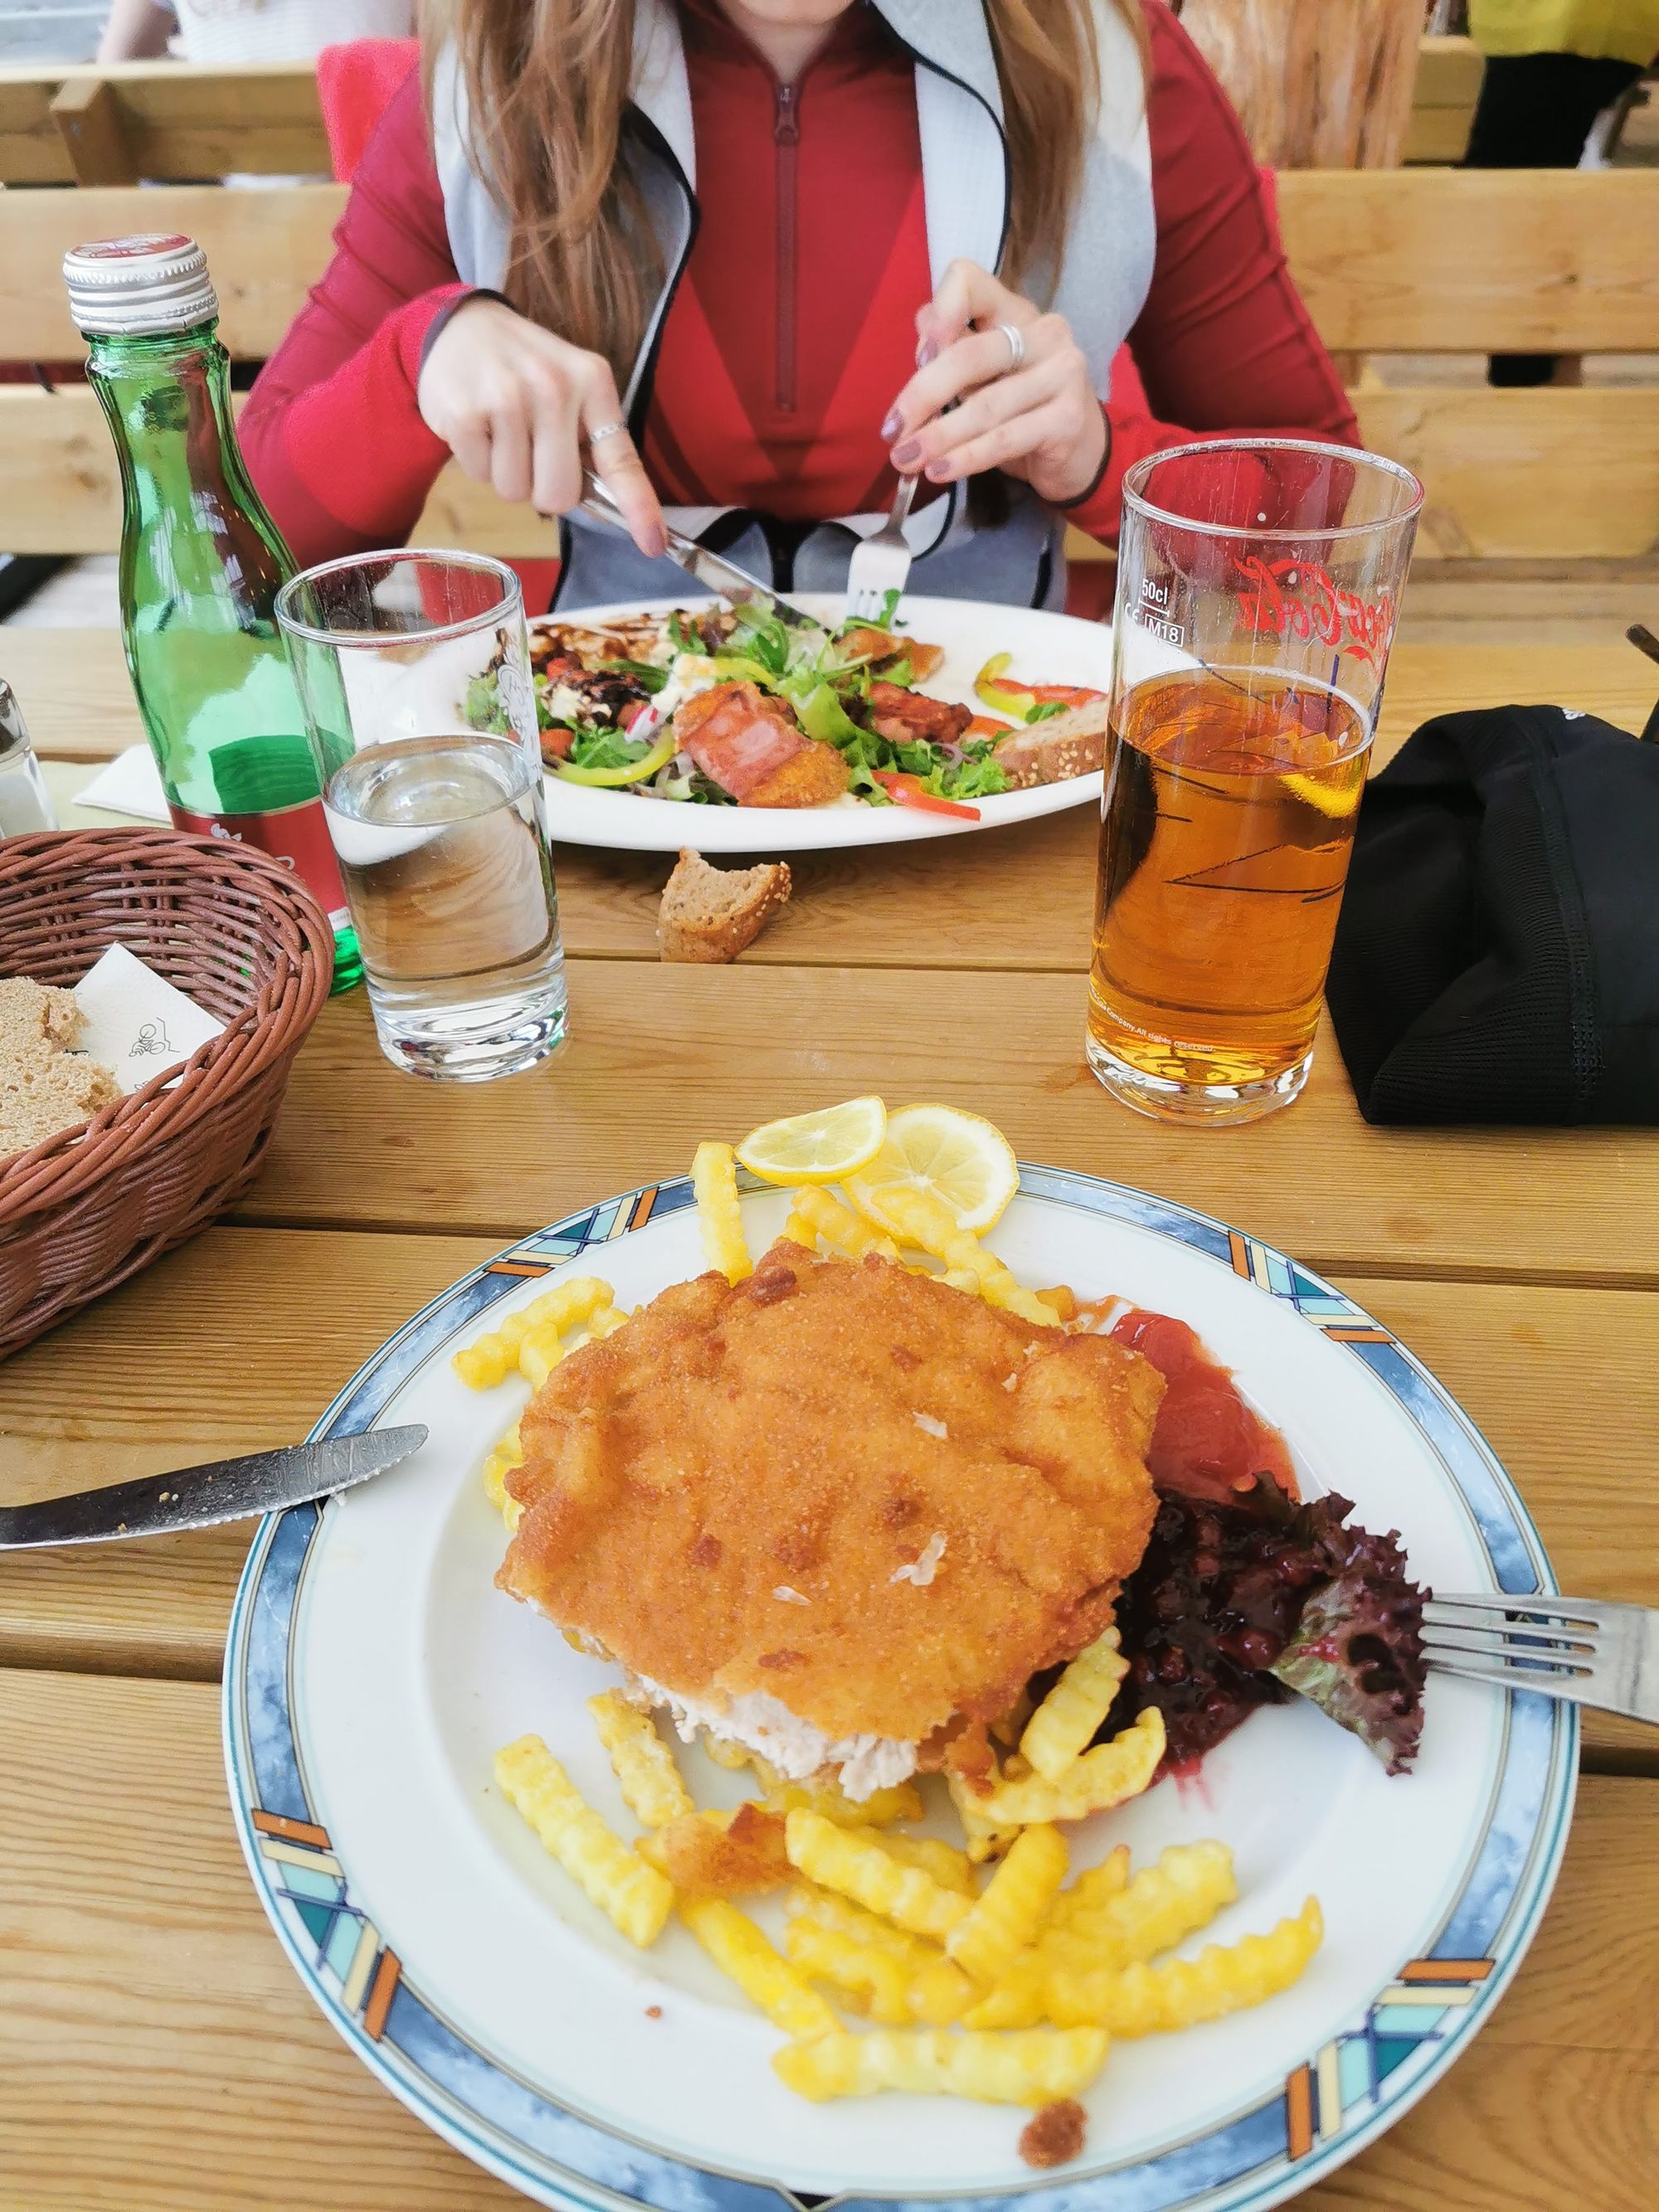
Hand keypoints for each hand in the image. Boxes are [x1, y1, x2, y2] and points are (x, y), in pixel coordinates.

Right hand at [417, 297, 665, 556]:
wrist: (461, 324)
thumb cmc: (525, 368)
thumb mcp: (571, 387)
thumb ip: (592, 442)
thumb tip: (610, 511)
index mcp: (592, 382)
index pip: (620, 459)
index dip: (638, 507)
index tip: (653, 544)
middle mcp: (553, 387)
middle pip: (558, 496)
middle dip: (542, 489)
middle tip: (530, 451)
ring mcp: (506, 398)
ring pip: (515, 491)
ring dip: (506, 474)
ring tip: (500, 430)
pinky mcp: (464, 413)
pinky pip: (480, 476)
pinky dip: (477, 461)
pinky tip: (477, 424)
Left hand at [881, 261, 1105, 506]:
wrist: (1081, 453)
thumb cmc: (1023, 409)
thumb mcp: (984, 375)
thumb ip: (952, 350)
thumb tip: (921, 341)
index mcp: (1015, 311)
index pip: (969, 280)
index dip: (939, 312)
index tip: (919, 356)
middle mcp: (1044, 333)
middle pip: (969, 354)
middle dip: (922, 395)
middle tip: (892, 431)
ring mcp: (1062, 374)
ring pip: (985, 405)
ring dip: (938, 436)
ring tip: (906, 459)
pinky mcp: (1067, 419)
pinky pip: (1004, 439)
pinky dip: (966, 458)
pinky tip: (940, 471)